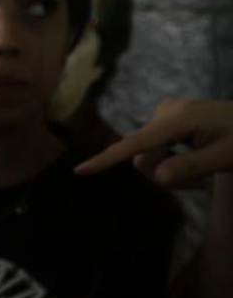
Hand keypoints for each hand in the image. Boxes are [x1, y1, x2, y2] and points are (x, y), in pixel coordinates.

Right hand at [75, 98, 232, 186]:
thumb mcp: (225, 158)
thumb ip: (190, 167)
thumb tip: (157, 176)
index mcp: (180, 118)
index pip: (137, 144)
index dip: (107, 159)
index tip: (79, 170)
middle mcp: (167, 111)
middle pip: (143, 156)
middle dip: (163, 176)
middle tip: (198, 186)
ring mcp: (167, 113)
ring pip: (148, 155)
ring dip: (169, 171)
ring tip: (201, 176)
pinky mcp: (168, 118)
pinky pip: (155, 148)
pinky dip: (171, 160)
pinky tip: (195, 161)